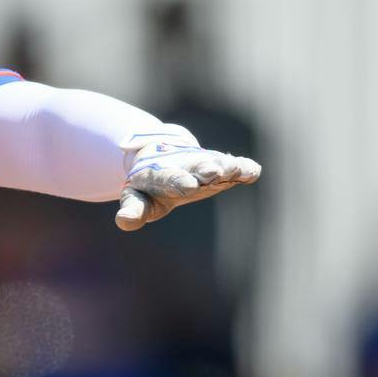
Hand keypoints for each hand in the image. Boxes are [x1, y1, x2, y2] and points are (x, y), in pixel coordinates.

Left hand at [115, 130, 260, 232]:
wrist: (164, 155)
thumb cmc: (149, 187)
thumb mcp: (137, 199)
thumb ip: (133, 210)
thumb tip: (124, 221)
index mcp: (159, 174)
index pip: (168, 179)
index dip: (178, 181)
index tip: (189, 186)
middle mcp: (183, 166)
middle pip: (194, 167)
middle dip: (204, 169)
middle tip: (212, 172)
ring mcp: (203, 165)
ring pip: (215, 164)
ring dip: (226, 168)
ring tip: (237, 170)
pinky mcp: (219, 165)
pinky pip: (233, 166)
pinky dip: (243, 168)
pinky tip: (254, 171)